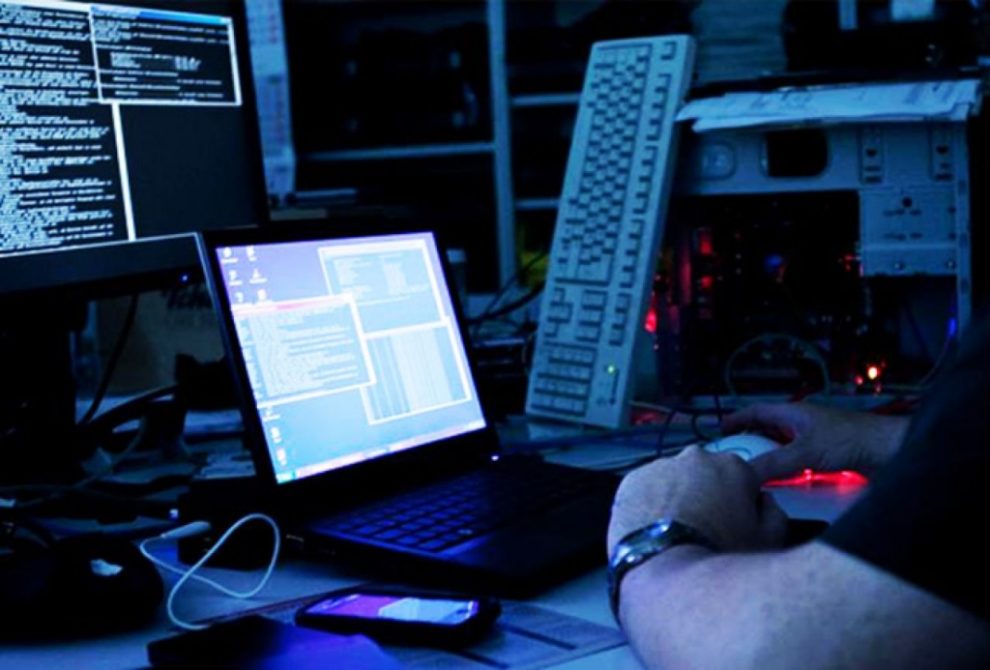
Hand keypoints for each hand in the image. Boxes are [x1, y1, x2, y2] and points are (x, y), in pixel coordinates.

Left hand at [607, 446, 787, 556]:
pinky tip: (653, 531)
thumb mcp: (767, 541)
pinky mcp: (631, 481)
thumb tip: (764, 503)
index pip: (751, 470)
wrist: (665, 570)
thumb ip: (773, 514)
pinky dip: (649, 505)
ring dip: (676, 499)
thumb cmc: (718, 557)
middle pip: (707, 475)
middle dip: (709, 494)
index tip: (749, 497)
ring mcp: (660, 467)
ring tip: (676, 534)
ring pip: (673, 481)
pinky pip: (644, 490)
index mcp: (734, 468)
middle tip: (707, 527)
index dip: (752, 487)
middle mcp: (696, 459)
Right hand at [720, 402, 909, 480]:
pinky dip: (788, 473)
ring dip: (771, 461)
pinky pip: (798, 465)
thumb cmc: (855, 438)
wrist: (891, 452)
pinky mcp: (827, 459)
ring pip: (783, 451)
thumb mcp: (806, 452)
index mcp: (794, 413)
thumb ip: (774, 464)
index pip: (757, 412)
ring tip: (756, 475)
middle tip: (735, 460)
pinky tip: (784, 485)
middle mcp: (803, 426)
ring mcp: (815, 443)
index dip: (737, 420)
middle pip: (768, 433)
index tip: (721, 431)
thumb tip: (746, 474)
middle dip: (751, 445)